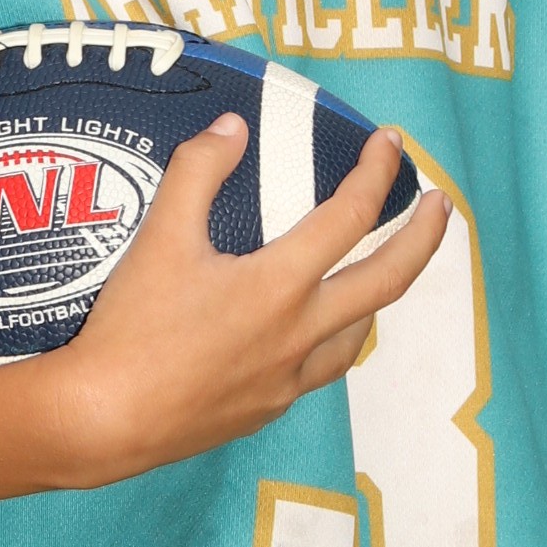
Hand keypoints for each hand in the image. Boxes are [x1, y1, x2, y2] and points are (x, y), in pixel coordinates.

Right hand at [43, 115, 447, 487]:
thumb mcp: (158, 237)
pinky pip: (318, 369)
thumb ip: (197, 171)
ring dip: (378, 297)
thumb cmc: (132, 328)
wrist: (105, 420)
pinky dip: (331, 340)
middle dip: (424, 240)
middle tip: (441, 207)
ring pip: (358, 335)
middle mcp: (299, 333)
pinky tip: (309, 334)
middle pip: (387, 282)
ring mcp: (288, 379)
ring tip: (379, 272)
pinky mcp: (267, 409)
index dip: (377, 173)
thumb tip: (234, 127)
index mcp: (280, 285)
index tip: (392, 144)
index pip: (350, 217)